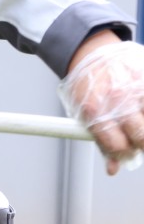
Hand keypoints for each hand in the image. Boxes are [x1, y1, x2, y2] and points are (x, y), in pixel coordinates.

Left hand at [60, 33, 143, 174]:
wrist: (91, 53)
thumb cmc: (87, 88)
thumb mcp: (84, 115)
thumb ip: (101, 142)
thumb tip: (113, 169)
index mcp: (95, 112)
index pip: (118, 146)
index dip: (125, 152)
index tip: (127, 149)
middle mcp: (116, 100)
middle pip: (142, 136)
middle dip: (142, 143)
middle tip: (139, 138)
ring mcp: (135, 88)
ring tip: (139, 121)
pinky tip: (142, 108)